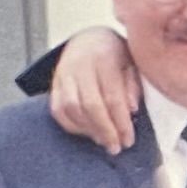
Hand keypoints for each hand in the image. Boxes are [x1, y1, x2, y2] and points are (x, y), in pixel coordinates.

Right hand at [50, 28, 141, 153]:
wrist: (88, 39)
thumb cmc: (116, 55)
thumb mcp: (132, 63)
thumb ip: (132, 85)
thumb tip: (131, 110)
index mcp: (104, 57)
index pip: (112, 96)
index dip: (121, 122)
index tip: (129, 140)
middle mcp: (80, 64)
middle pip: (90, 105)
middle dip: (105, 130)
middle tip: (116, 147)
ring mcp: (63, 73)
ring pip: (71, 108)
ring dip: (88, 130)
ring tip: (104, 141)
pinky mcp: (54, 83)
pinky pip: (58, 109)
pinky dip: (72, 126)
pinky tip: (87, 133)